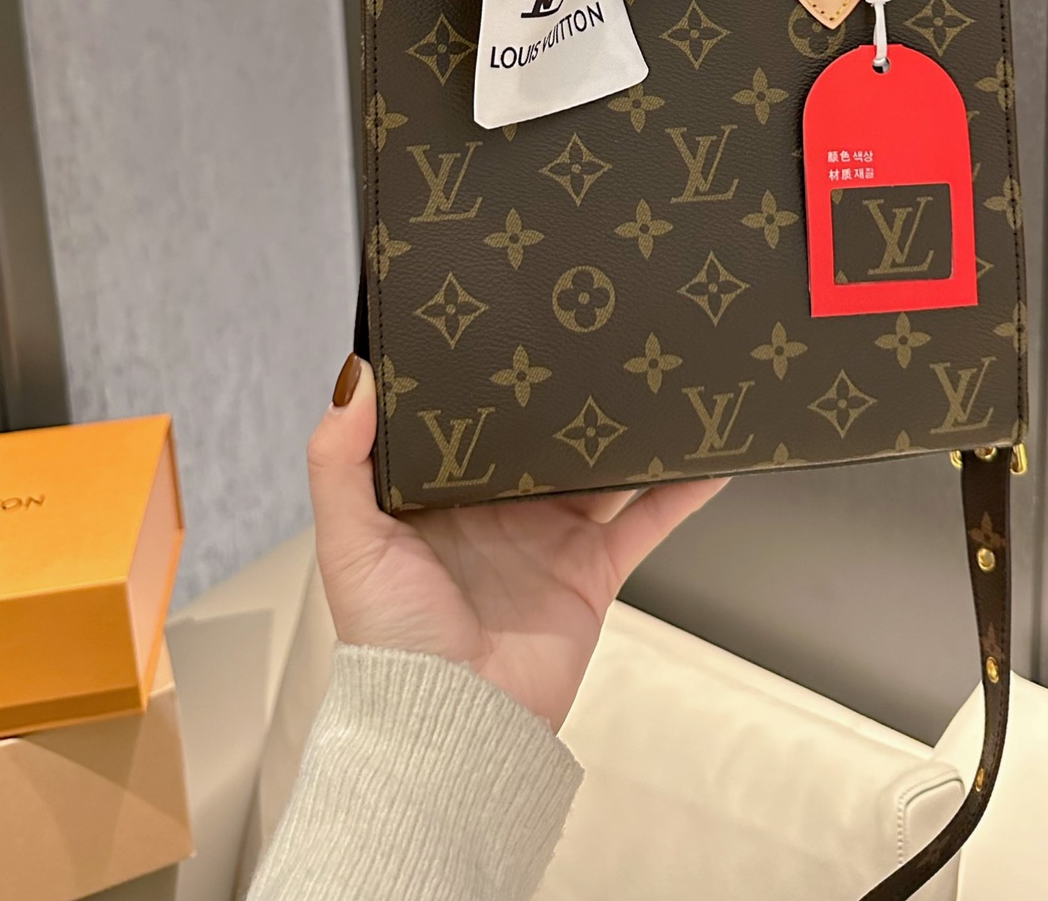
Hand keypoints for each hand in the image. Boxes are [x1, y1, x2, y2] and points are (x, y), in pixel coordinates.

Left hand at [307, 355, 726, 730]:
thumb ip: (339, 459)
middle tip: (592, 327)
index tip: (505, 317)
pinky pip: (646, 519)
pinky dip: (681, 488)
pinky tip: (708, 454)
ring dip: (627, 426)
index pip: (465, 416)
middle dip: (564, 387)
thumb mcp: (349, 541)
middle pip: (540, 432)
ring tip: (655, 371)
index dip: (485, 372)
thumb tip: (355, 373)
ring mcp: (550, 535)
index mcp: (437, 494)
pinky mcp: (593, 568)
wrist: (455, 729)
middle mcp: (497, 507)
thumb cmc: (391, 641)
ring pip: (599, 465)